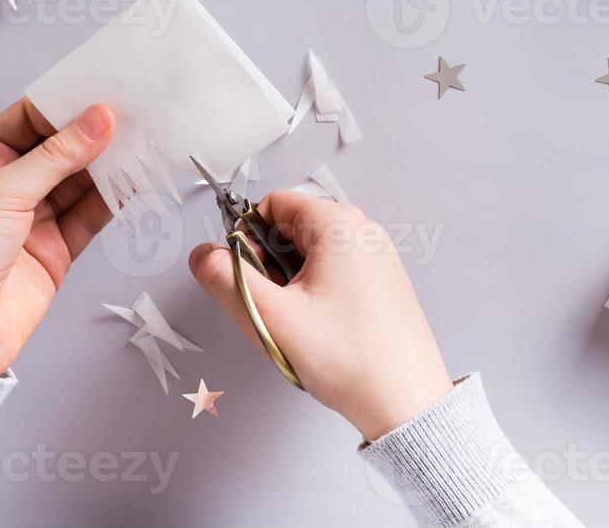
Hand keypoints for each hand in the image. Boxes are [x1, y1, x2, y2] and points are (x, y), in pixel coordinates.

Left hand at [0, 99, 114, 374]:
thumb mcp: (1, 193)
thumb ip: (55, 156)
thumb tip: (95, 121)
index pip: (29, 118)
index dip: (64, 103)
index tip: (99, 89)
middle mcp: (8, 185)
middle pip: (60, 146)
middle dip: (93, 131)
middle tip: (130, 111)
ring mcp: (35, 216)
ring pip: (81, 178)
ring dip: (109, 162)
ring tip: (140, 141)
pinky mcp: (58, 246)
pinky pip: (93, 213)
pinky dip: (115, 197)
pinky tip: (133, 179)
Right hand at [189, 191, 450, 440]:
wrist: (405, 402)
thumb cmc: (352, 360)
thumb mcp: (271, 316)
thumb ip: (225, 278)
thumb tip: (203, 256)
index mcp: (339, 226)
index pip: (272, 204)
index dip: (247, 238)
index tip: (246, 274)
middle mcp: (362, 234)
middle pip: (291, 229)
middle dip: (269, 265)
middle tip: (273, 306)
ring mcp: (376, 259)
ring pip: (310, 256)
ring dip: (290, 285)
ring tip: (298, 325)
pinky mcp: (381, 285)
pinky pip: (333, 275)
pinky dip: (314, 296)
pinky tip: (319, 331)